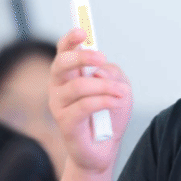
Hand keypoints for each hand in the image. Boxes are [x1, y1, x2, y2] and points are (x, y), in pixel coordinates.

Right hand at [49, 28, 132, 174]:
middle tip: (101, 58)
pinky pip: (84, 105)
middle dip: (83, 57)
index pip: (64, 51)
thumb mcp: (120, 88)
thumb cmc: (110, 116)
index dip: (71, 39)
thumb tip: (99, 71)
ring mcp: (58, 105)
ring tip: (121, 93)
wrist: (104, 149)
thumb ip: (112, 73)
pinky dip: (104, 101)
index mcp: (69, 75)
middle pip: (62, 63)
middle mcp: (59, 87)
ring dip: (104, 86)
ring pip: (78, 85)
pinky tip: (116, 103)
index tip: (82, 31)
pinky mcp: (65, 123)